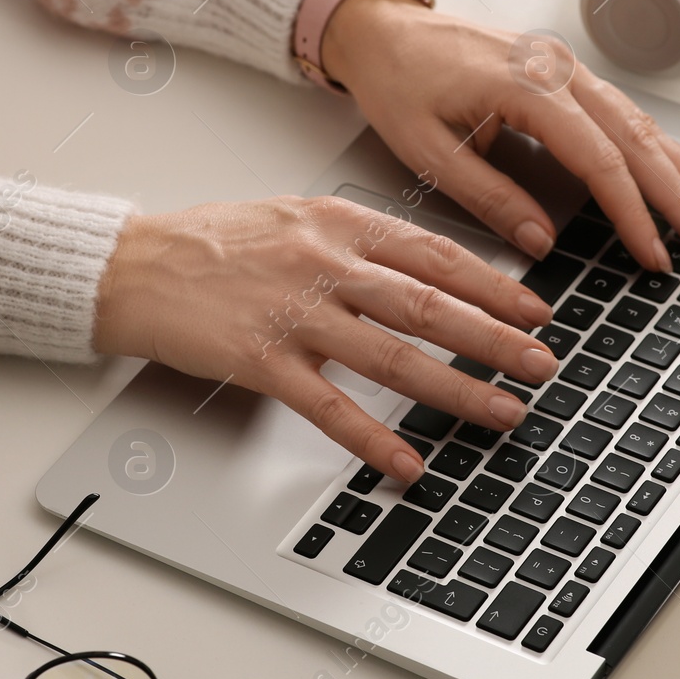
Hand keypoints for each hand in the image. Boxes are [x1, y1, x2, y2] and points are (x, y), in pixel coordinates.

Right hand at [92, 197, 558, 482]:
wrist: (136, 266)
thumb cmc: (213, 242)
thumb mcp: (295, 216)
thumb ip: (358, 240)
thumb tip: (427, 268)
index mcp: (338, 222)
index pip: (435, 254)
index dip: (494, 284)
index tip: (535, 308)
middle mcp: (324, 264)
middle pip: (430, 306)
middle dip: (496, 338)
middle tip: (543, 364)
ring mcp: (294, 315)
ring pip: (393, 356)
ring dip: (457, 388)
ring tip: (503, 411)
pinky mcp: (262, 362)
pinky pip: (329, 407)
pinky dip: (373, 438)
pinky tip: (407, 462)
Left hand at [321, 0, 679, 270]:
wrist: (381, 31)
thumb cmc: (397, 81)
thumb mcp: (428, 152)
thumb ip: (490, 197)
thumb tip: (539, 241)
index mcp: (525, 87)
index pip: (598, 160)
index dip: (632, 213)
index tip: (654, 253)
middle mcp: (556, 69)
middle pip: (633, 140)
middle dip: (677, 195)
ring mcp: (563, 67)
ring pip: (636, 123)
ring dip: (679, 169)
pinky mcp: (560, 72)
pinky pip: (619, 109)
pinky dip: (657, 141)